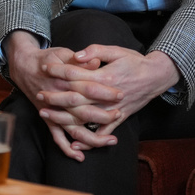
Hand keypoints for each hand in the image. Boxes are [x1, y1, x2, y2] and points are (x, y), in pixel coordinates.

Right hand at [4, 31, 122, 160]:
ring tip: (110, 140)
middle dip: (103, 116)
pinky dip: (67, 148)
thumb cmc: (48, 59)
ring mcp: (53, 111)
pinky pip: (57, 136)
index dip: (104, 92)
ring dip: (92, 137)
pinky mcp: (47, 118)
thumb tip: (97, 62)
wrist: (24, 66)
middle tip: (119, 115)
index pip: (87, 88)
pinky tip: (80, 156)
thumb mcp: (63, 53)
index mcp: (63, 81)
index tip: (120, 95)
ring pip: (73, 128)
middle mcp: (58, 98)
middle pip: (82, 111)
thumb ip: (80, 60)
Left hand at [40, 46, 178, 139]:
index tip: (45, 68)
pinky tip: (74, 145)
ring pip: (85, 117)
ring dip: (64, 117)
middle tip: (38, 94)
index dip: (59, 71)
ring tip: (45, 114)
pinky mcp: (119, 118)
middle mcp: (108, 96)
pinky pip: (102, 132)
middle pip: (76, 98)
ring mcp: (113, 109)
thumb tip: (76, 56)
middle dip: (55, 97)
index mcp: (106, 77)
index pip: (76, 75)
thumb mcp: (115, 50)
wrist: (156, 76)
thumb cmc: (134, 61)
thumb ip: (95, 51)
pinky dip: (89, 140)